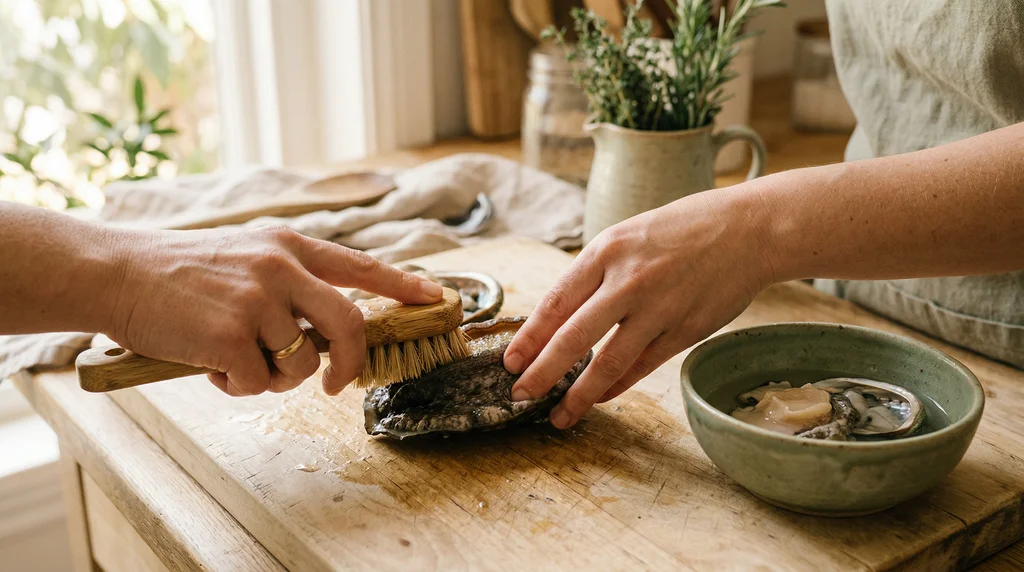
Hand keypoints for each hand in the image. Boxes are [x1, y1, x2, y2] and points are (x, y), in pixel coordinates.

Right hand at [104, 226, 441, 395]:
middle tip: (335, 386)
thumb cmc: (179, 273)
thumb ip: (289, 285)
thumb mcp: (245, 258)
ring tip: (233, 362)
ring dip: (270, 377)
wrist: (116, 272)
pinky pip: (256, 382)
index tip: (436, 298)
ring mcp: (258, 301)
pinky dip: (235, 386)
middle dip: (350, 366)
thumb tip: (326, 335)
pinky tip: (210, 367)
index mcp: (288, 247)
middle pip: (350, 325)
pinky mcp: (231, 335)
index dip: (403, 284)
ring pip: (300, 365)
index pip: (361, 266)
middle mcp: (281, 268)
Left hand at [503, 185, 775, 427]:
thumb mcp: (629, 235)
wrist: (749, 230)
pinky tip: (600, 398)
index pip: (557, 302)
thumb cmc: (684, 228)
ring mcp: (658, 309)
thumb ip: (597, 273)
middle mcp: (628, 281)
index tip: (510, 362)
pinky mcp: (684, 331)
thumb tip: (562, 318)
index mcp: (607, 251)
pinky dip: (617, 386)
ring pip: (608, 362)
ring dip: (579, 395)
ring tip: (559, 416)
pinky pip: (642, 366)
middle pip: (573, 337)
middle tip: (520, 395)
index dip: (529, 337)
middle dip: (542, 372)